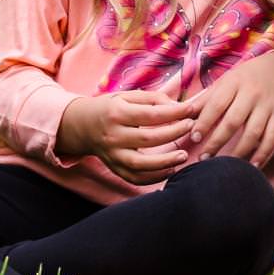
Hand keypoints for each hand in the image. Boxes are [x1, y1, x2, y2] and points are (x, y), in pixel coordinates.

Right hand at [57, 90, 195, 184]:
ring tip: (184, 155)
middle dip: (173, 133)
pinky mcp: (114, 168)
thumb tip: (180, 108)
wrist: (82, 126)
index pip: (150, 115)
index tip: (191, 109)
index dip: (174, 113)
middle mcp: (113, 136)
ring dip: (165, 162)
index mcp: (116, 113)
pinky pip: (135, 178)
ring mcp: (112, 155)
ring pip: (139, 165)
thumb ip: (154, 99)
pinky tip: (171, 169)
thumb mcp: (128, 96)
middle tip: (191, 127)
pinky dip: (154, 178)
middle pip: (147, 139)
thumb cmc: (111, 108)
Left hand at [184, 52, 273, 167]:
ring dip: (239, 152)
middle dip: (217, 141)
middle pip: (233, 121)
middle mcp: (251, 94)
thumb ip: (204, 100)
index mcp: (234, 83)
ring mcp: (267, 106)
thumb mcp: (225, 82)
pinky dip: (263, 154)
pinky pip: (272, 137)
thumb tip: (180, 115)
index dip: (204, 122)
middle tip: (203, 158)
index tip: (193, 138)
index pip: (216, 104)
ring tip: (225, 167)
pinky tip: (252, 166)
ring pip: (253, 132)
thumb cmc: (244, 80)